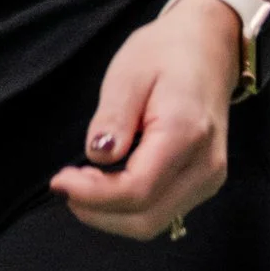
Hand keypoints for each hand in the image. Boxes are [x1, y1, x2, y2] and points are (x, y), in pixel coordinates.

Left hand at [50, 0, 238, 240]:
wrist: (210, 47)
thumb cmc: (166, 53)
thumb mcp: (128, 72)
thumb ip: (113, 117)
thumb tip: (98, 156)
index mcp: (186, 133)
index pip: (137, 189)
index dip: (93, 196)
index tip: (60, 180)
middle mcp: (205, 165)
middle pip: (145, 219)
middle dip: (98, 211)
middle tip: (67, 182)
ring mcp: (210, 178)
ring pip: (152, 223)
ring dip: (111, 214)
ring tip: (84, 181)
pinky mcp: (205, 183)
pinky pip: (162, 211)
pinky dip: (128, 208)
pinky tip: (109, 182)